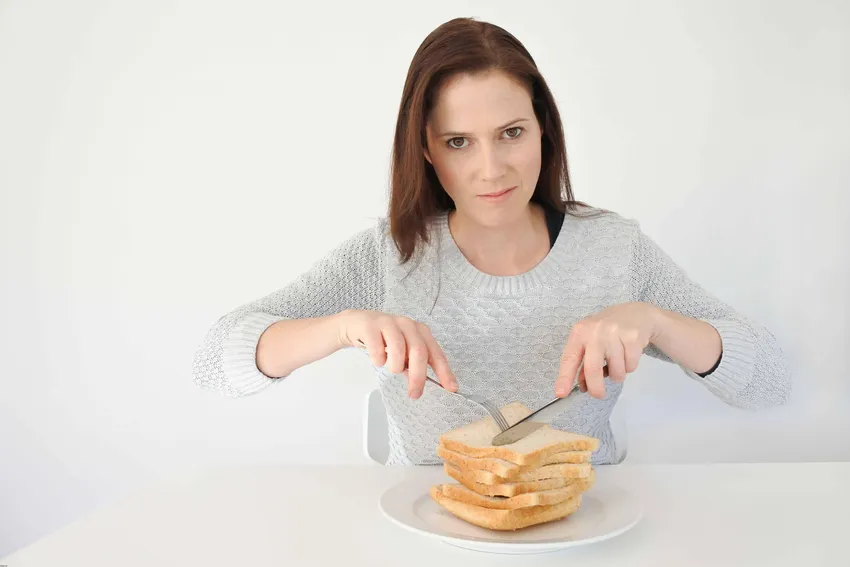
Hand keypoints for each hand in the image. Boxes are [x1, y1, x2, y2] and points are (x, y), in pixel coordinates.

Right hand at [336, 309, 457, 398]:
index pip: (436, 353)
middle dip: (418, 376)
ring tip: (391, 368)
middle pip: (419, 352)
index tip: (451, 387)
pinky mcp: (371, 325)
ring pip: (398, 348)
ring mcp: (389, 323)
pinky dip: (378, 359)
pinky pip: (377, 347)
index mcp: (420, 331)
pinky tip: (377, 359)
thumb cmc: (383, 339)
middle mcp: (407, 324)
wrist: (356, 324)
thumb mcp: (402, 351)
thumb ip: (414, 364)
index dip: (444, 371)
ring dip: (395, 366)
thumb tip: (425, 383)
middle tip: (414, 394)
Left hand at [555, 302, 660, 399]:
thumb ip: (584, 362)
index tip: (561, 393)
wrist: (636, 313)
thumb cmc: (608, 331)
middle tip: (599, 395)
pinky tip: (628, 354)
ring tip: (618, 362)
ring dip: (618, 375)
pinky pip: (630, 366)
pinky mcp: (632, 337)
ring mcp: (614, 332)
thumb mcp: (591, 342)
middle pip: (592, 368)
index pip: (569, 358)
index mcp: (580, 332)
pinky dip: (630, 367)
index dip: (564, 377)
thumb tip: (582, 386)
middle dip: (596, 388)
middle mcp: (595, 331)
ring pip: (616, 371)